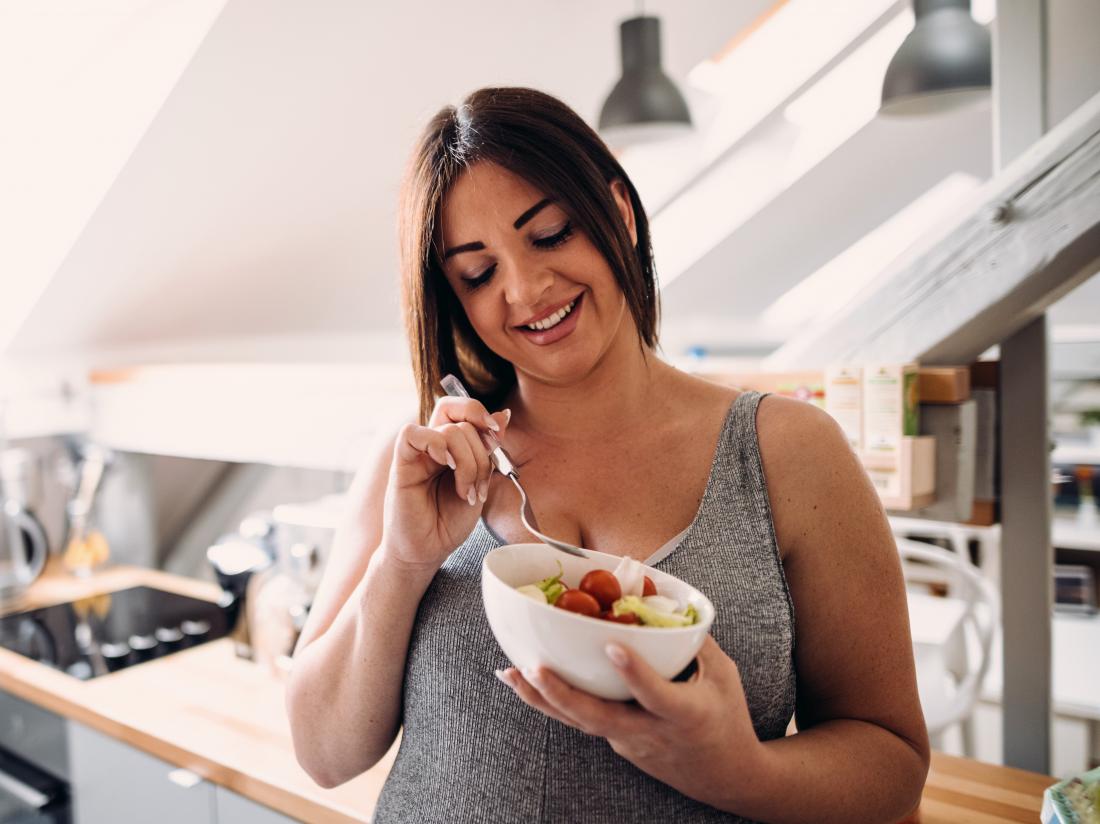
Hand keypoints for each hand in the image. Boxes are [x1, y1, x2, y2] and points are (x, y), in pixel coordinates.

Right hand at [381, 397, 509, 572]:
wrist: (426, 551)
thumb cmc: (448, 522)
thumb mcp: (480, 482)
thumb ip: (488, 450)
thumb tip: (504, 415)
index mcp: (451, 446)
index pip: (463, 410)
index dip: (482, 415)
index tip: (497, 437)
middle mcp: (433, 445)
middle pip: (458, 414)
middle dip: (481, 443)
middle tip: (484, 473)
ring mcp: (417, 453)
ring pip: (448, 430)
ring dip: (468, 462)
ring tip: (467, 492)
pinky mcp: (401, 464)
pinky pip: (412, 434)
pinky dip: (437, 445)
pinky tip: (447, 468)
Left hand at [496, 636, 763, 807]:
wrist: (725, 777)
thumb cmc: (727, 718)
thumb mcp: (723, 676)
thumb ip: (695, 641)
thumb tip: (665, 602)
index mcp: (685, 714)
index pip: (656, 694)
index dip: (634, 672)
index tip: (613, 646)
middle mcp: (650, 732)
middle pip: (599, 717)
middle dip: (563, 693)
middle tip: (533, 668)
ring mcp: (629, 743)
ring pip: (580, 722)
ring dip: (542, 699)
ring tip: (508, 674)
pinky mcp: (617, 744)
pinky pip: (582, 722)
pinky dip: (553, 703)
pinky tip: (526, 683)